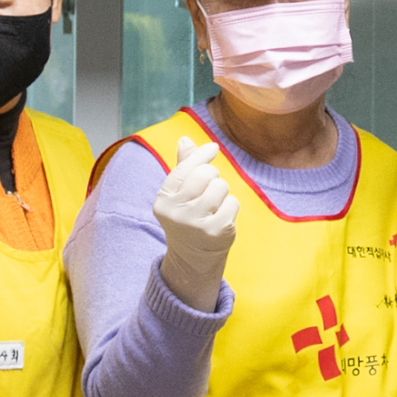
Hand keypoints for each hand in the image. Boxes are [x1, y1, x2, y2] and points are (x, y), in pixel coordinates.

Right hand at [153, 137, 237, 310]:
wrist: (192, 257)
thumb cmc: (188, 216)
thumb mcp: (179, 194)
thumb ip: (183, 167)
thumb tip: (185, 139)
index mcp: (164, 198)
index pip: (185, 167)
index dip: (202, 155)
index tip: (213, 148)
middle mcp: (176, 211)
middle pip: (206, 174)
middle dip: (213, 178)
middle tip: (209, 193)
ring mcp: (195, 223)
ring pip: (221, 187)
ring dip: (223, 194)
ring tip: (214, 207)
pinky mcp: (215, 231)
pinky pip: (232, 203)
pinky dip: (231, 208)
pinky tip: (221, 218)